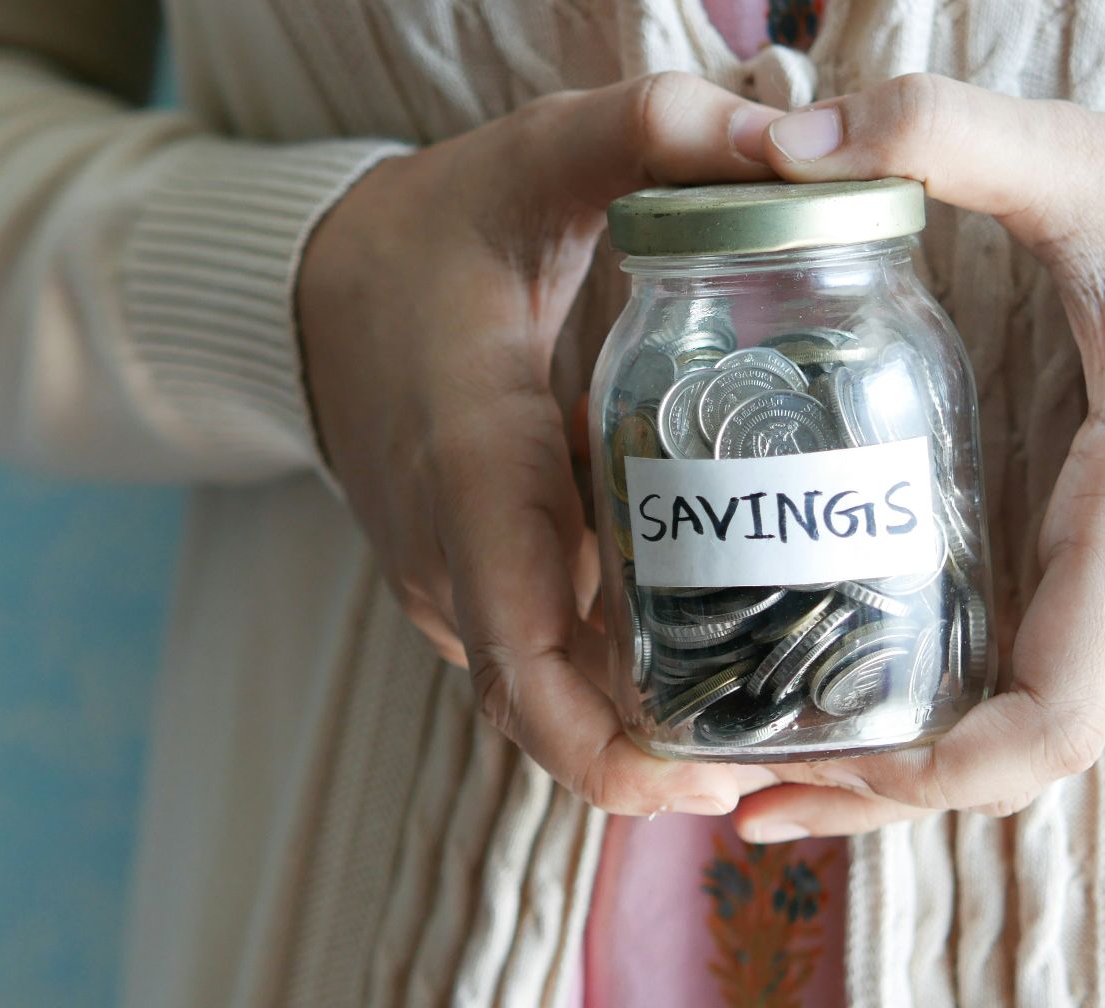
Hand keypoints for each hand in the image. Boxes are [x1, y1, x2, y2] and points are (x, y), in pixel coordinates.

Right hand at [299, 75, 784, 815]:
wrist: (310, 291)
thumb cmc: (431, 234)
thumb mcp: (534, 160)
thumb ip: (651, 132)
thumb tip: (794, 139)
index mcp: (472, 472)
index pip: (522, 663)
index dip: (609, 752)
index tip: (715, 779)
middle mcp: (450, 556)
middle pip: (550, 712)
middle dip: (662, 759)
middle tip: (794, 749)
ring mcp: (447, 584)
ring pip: (547, 695)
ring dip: (646, 723)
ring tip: (779, 708)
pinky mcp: (460, 585)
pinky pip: (539, 658)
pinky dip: (615, 675)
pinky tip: (714, 645)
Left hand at [731, 75, 1104, 840]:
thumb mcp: (1082, 164)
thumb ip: (942, 135)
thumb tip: (783, 141)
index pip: (1058, 703)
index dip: (940, 769)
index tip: (823, 768)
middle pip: (1034, 747)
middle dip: (891, 782)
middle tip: (741, 790)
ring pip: (1054, 737)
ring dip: (927, 766)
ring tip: (780, 766)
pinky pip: (1079, 700)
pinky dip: (982, 726)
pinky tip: (881, 715)